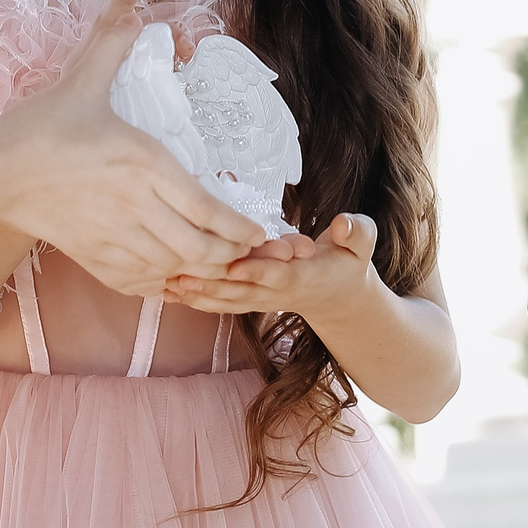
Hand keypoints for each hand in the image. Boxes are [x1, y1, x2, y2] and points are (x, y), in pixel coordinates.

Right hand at [0, 0, 264, 295]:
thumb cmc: (40, 124)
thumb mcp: (83, 75)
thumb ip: (116, 30)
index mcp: (141, 162)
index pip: (206, 207)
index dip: (240, 226)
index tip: (260, 229)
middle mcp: (133, 206)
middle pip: (200, 248)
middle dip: (232, 254)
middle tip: (248, 249)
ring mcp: (112, 238)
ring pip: (175, 269)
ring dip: (203, 271)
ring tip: (223, 263)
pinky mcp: (94, 258)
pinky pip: (143, 283)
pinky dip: (167, 284)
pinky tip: (177, 274)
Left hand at [165, 212, 381, 324]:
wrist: (340, 298)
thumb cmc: (348, 262)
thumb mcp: (361, 245)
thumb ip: (357, 233)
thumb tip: (345, 224)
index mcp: (305, 276)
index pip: (279, 274)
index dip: (257, 271)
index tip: (234, 264)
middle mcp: (279, 292)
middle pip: (242, 291)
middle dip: (211, 285)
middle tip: (180, 274)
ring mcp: (262, 300)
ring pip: (226, 301)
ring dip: (196, 295)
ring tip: (165, 284)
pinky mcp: (249, 300)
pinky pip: (220, 303)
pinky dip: (195, 300)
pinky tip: (168, 291)